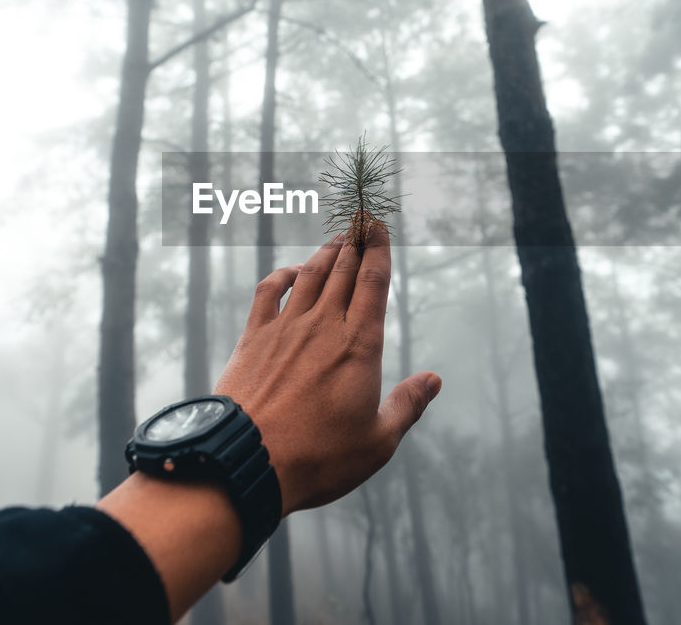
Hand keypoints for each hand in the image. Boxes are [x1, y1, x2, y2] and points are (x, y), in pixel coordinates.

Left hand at [215, 224, 441, 514]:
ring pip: (310, 275)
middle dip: (356, 241)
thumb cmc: (318, 458)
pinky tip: (291, 273)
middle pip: (343, 270)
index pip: (374, 282)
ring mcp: (286, 329)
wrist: (247, 460)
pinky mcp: (253, 339)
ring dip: (325, 253)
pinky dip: (282, 276)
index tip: (380, 226)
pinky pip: (268, 293)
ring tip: (336, 240)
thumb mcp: (377, 441)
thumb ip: (407, 405)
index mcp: (360, 345)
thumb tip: (433, 380)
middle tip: (362, 219)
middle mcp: (324, 326)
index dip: (379, 249)